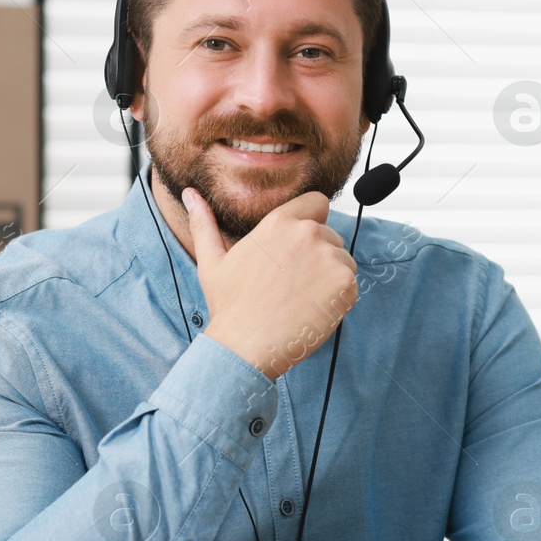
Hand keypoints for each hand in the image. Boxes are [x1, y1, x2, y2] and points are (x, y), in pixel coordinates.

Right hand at [182, 188, 357, 379]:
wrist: (246, 347)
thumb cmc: (229, 306)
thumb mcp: (212, 261)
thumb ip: (204, 223)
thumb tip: (189, 194)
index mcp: (280, 222)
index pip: (317, 202)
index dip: (312, 221)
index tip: (299, 247)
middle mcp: (308, 234)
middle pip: (330, 235)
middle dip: (318, 255)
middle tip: (291, 284)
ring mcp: (330, 258)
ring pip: (343, 260)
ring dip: (329, 277)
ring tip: (300, 299)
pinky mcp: (345, 284)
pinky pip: (351, 285)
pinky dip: (338, 300)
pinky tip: (312, 311)